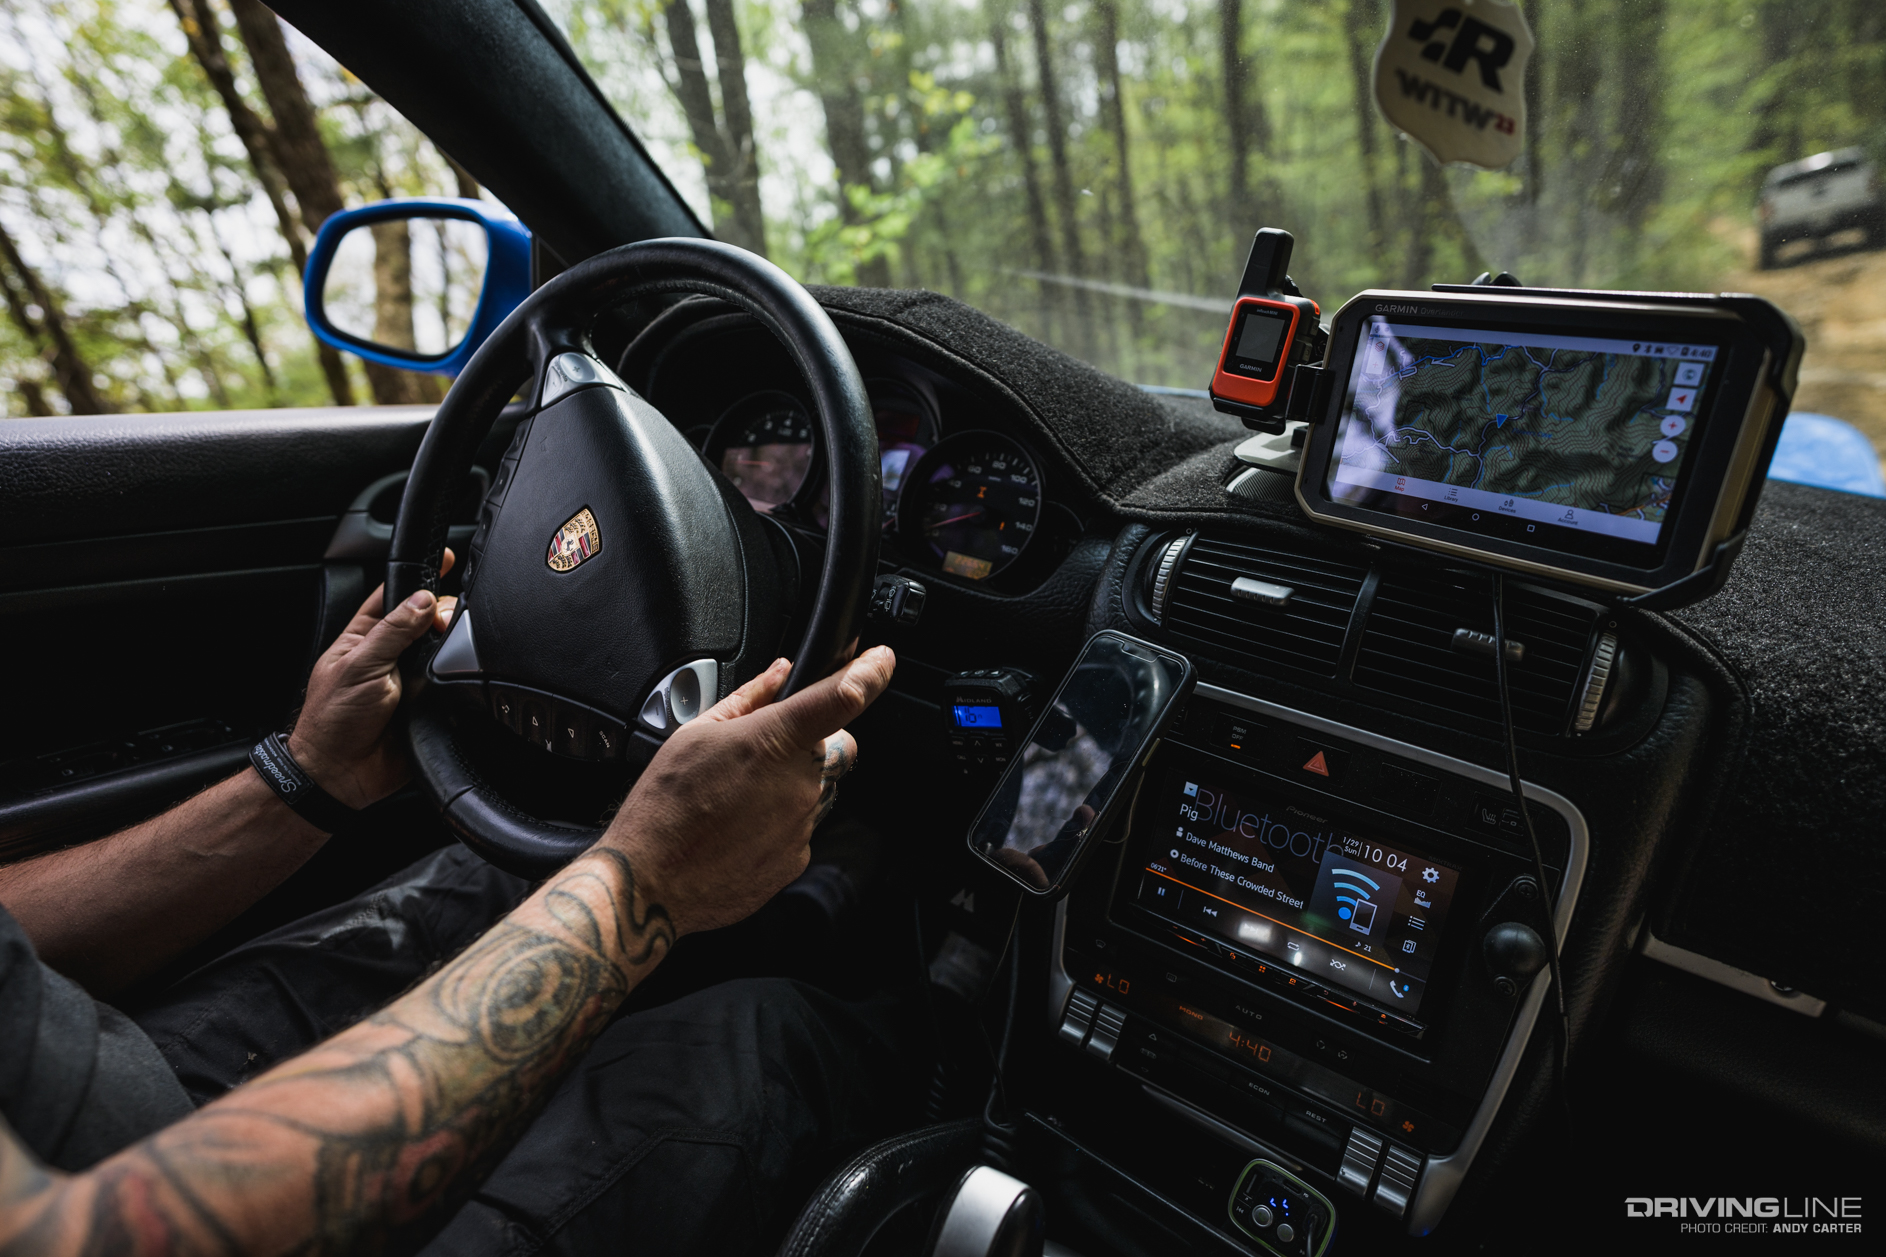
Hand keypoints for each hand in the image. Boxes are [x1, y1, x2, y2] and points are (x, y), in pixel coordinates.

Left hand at [287, 552, 456, 809]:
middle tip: (442, 623)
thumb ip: (393, 631)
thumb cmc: (332, 720)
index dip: (420, 575)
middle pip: (428, 618)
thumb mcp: (359, 666)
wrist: (341, 774)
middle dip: (443, 612)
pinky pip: (453, 683)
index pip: (396, 594)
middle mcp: (391, 654)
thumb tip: (422, 601)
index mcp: (366, 636)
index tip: (445, 559)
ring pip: (445, 649)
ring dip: (453, 645)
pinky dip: (460, 677)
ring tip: (448, 650)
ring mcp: (411, 678)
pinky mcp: (429, 703)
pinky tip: (459, 674)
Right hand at [601, 646, 894, 935]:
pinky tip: (738, 828)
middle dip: (813, 744)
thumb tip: (779, 674)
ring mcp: (802, 823)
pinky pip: (801, 827)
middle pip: (836, 748)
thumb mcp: (696, 733)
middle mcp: (800, 781)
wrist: (650, 880)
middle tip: (765, 755)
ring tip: (739, 799)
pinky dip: (778, 823)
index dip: (871, 672)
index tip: (882, 660)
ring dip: (791, 786)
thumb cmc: (665, 806)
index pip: (843, 696)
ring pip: (818, 789)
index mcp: (775, 739)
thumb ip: (749, 698)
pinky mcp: (797, 858)